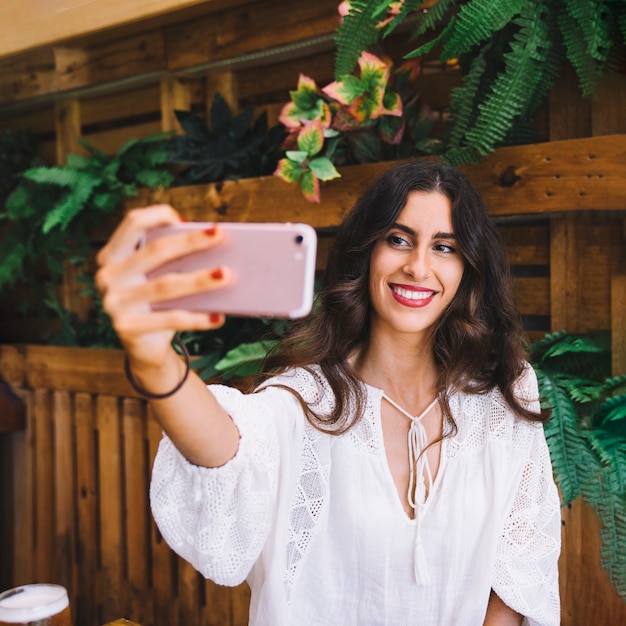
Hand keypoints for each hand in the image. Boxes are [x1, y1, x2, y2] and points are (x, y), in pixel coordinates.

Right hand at [96, 205, 228, 368]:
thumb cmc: (156, 303)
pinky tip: (218, 316)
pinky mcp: (127, 327)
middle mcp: (108, 276)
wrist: (143, 346)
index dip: (158, 215)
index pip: (133, 223)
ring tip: (226, 274)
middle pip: (155, 251)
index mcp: (113, 256)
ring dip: (199, 279)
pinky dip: (197, 319)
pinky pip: (171, 319)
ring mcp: (115, 303)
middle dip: (190, 241)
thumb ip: (172, 259)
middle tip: (219, 235)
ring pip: (165, 285)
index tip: (185, 219)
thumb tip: (213, 243)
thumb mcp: (156, 276)